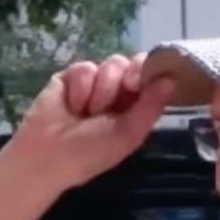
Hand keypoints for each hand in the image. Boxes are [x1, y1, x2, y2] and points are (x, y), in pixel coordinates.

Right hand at [0, 54, 174, 189]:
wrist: (48, 156)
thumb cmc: (90, 153)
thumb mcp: (128, 134)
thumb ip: (151, 106)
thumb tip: (171, 79)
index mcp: (134, 106)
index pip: (150, 76)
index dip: (149, 72)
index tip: (139, 83)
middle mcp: (117, 92)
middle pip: (131, 64)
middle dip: (124, 80)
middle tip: (112, 101)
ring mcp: (93, 83)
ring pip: (110, 64)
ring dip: (101, 90)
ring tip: (87, 113)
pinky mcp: (70, 78)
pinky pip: (84, 67)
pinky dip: (80, 88)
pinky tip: (73, 106)